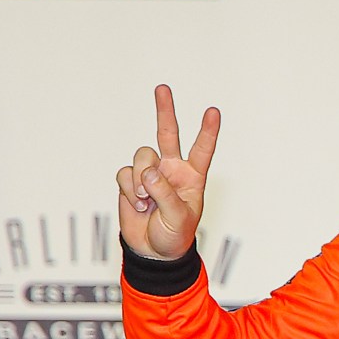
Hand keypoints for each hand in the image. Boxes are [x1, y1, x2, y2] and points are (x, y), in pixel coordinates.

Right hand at [115, 85, 219, 260]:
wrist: (152, 250)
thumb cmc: (174, 235)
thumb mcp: (178, 217)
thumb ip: (165, 192)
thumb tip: (147, 172)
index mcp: (192, 176)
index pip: (202, 149)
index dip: (207, 131)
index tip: (213, 112)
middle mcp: (171, 169)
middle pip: (167, 134)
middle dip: (165, 110)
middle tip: (162, 88)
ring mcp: (150, 173)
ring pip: (142, 156)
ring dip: (141, 179)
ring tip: (147, 201)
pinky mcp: (130, 181)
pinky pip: (125, 174)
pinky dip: (129, 189)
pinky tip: (138, 205)